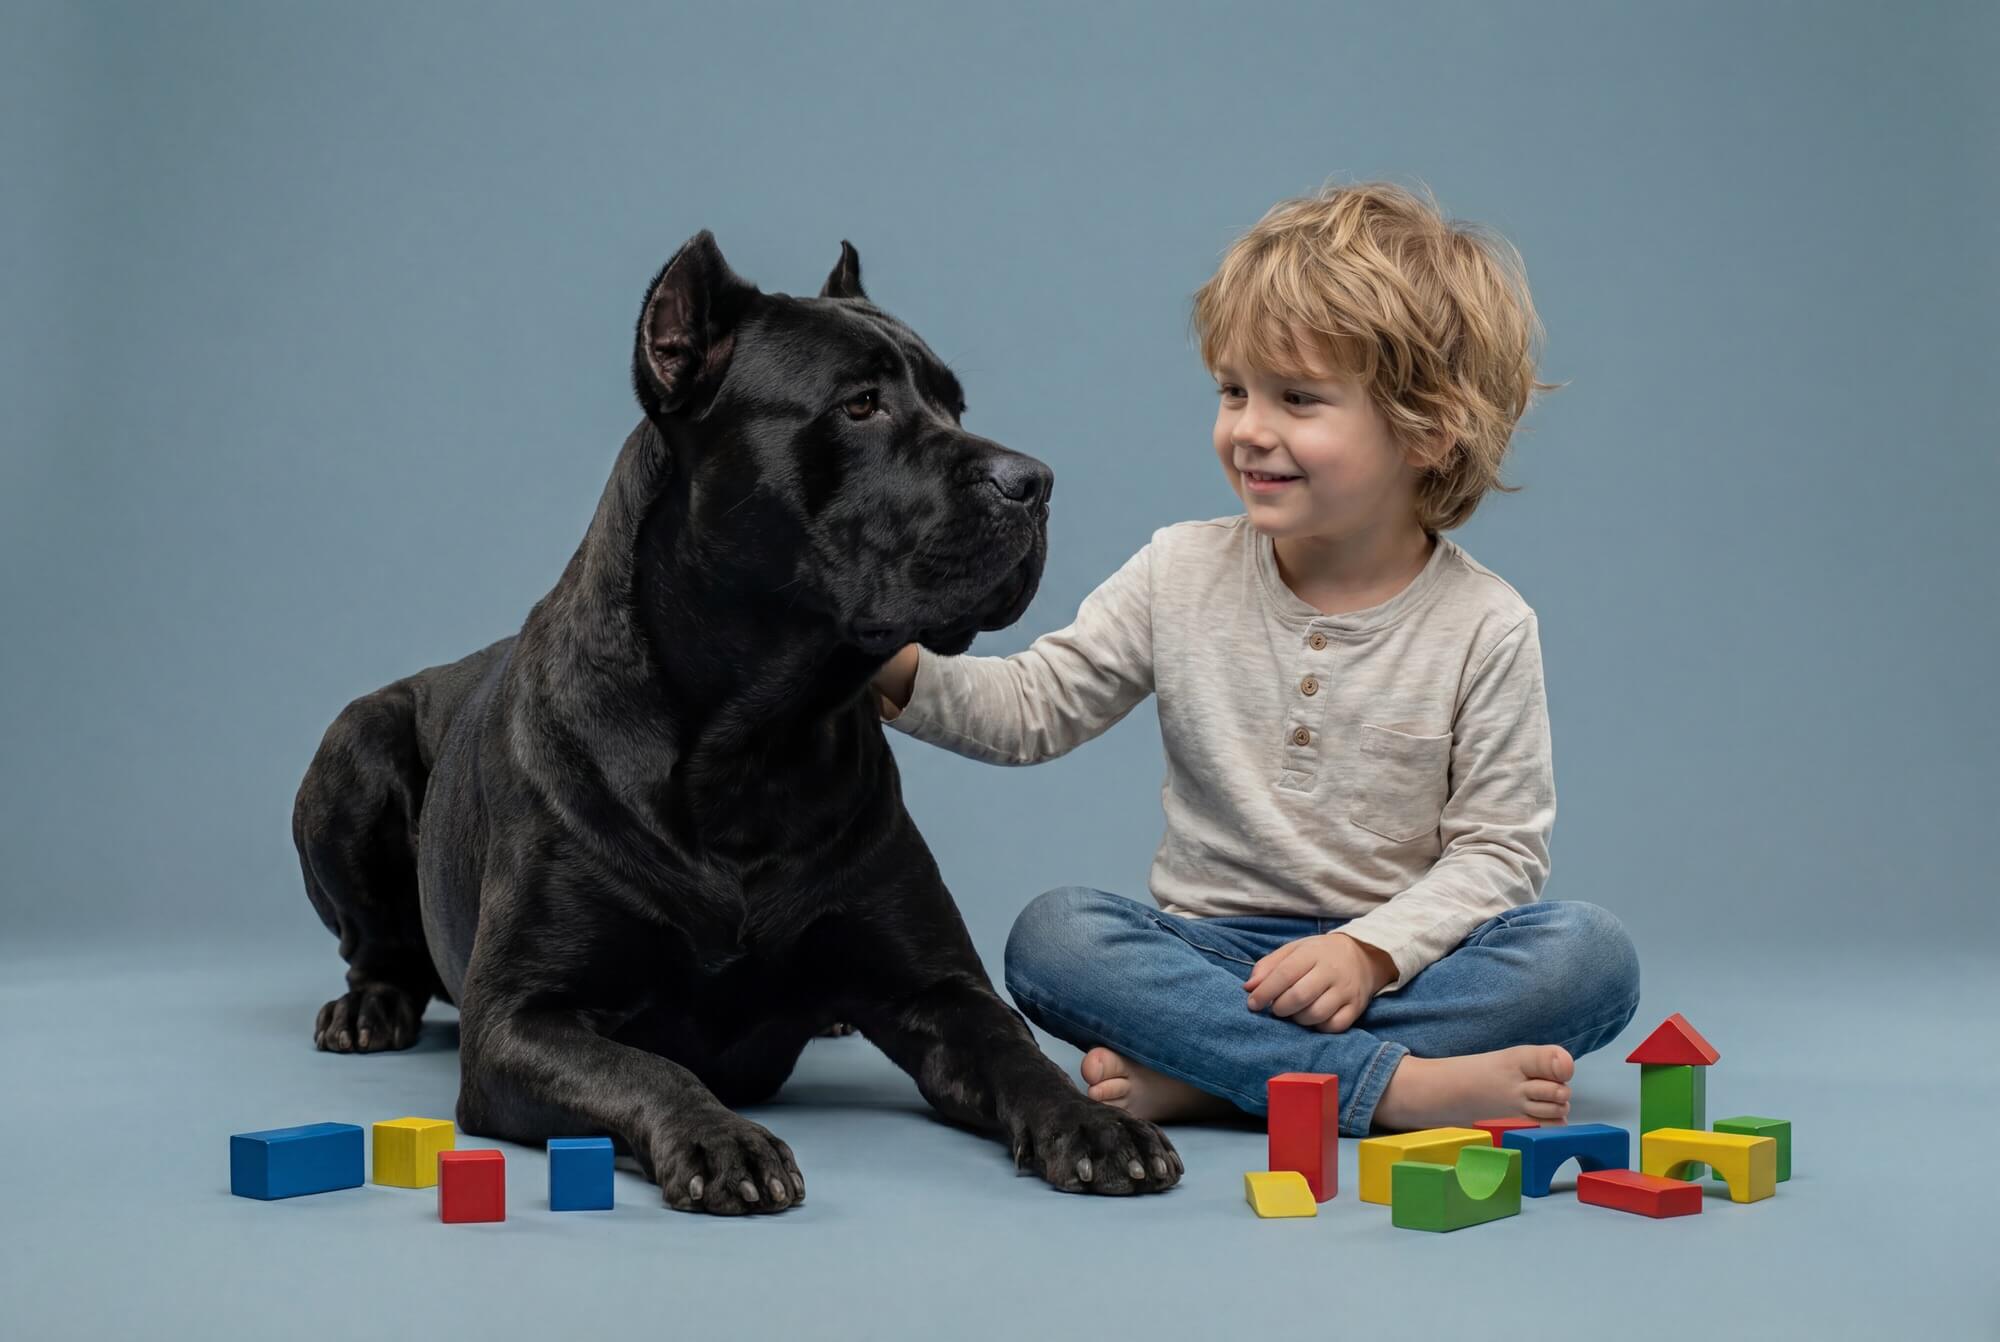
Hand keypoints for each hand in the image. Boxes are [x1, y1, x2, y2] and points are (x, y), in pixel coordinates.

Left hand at [1243, 932, 1396, 1032]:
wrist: (1363, 956)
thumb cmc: (1319, 954)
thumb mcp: (1293, 950)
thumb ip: (1268, 966)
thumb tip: (1249, 988)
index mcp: (1312, 953)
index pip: (1285, 974)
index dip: (1265, 992)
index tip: (1252, 1004)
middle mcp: (1331, 971)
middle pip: (1300, 996)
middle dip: (1280, 1008)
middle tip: (1275, 1009)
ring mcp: (1346, 991)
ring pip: (1317, 1014)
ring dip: (1298, 1019)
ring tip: (1294, 1013)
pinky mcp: (1356, 1008)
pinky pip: (1334, 1026)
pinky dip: (1318, 1027)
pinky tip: (1312, 1019)